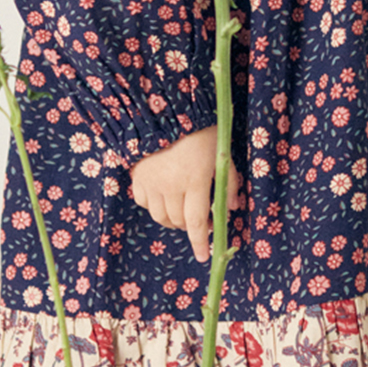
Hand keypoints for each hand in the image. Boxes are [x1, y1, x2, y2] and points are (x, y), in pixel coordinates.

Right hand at [130, 127, 242, 263]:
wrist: (167, 110)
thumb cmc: (202, 131)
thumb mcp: (222, 154)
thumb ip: (228, 183)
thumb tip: (231, 208)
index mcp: (193, 179)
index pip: (196, 222)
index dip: (199, 242)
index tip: (203, 256)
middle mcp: (169, 185)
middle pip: (178, 221)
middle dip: (192, 227)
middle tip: (203, 220)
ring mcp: (150, 181)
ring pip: (159, 216)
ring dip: (173, 219)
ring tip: (183, 211)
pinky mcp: (137, 175)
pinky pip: (143, 202)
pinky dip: (153, 205)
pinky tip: (163, 197)